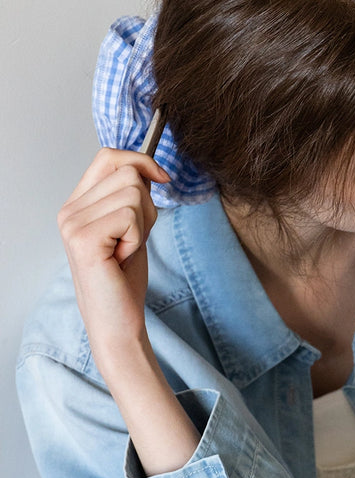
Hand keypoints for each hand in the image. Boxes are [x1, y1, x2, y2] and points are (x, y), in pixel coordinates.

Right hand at [58, 149, 199, 475]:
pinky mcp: (84, 238)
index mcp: (77, 204)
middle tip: (133, 239)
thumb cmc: (124, 279)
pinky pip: (131, 215)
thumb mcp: (132, 227)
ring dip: (143, 225)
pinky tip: (122, 258)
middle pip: (128, 173)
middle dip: (147, 206)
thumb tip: (151, 168)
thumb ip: (132, 196)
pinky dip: (138, 238)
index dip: (140, 161)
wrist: (118, 321)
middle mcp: (69, 210)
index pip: (108, 156)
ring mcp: (73, 223)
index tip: (163, 179)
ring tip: (126, 250)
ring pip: (133, 193)